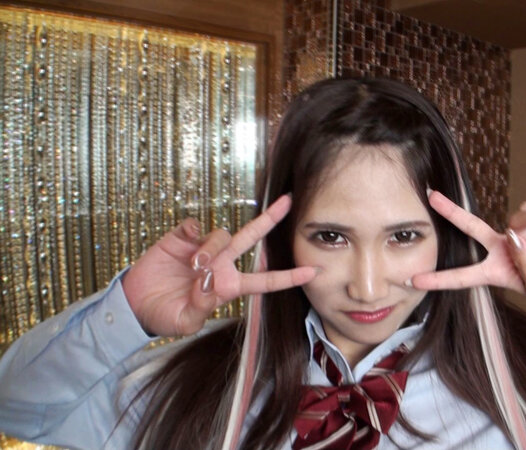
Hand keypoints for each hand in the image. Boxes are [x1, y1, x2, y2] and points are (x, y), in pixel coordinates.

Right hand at [122, 195, 316, 336]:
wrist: (135, 304)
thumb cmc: (165, 316)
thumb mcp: (185, 322)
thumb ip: (202, 306)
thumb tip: (210, 282)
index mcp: (228, 287)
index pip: (264, 281)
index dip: (288, 277)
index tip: (312, 271)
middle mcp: (221, 264)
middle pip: (251, 239)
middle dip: (269, 219)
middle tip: (288, 201)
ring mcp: (202, 249)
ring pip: (221, 235)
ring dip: (211, 247)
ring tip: (195, 266)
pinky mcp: (181, 238)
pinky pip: (194, 226)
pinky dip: (192, 232)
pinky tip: (184, 243)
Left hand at [410, 191, 525, 301]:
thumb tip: (512, 235)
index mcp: (496, 272)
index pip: (462, 276)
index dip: (438, 279)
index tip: (413, 279)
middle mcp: (499, 250)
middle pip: (469, 228)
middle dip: (450, 211)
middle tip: (430, 196)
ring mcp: (514, 232)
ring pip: (514, 219)